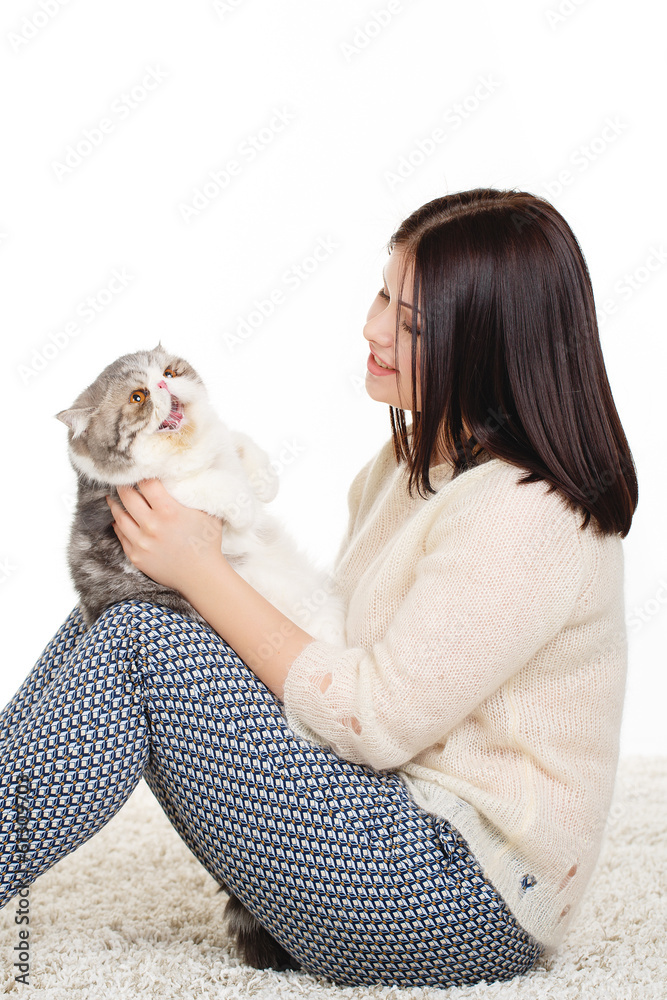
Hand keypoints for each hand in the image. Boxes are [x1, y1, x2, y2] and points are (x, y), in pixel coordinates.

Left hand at [106, 480, 224, 593]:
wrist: (201, 576)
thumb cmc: (207, 542)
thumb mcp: (207, 513)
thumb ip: (194, 494)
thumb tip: (186, 475)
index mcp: (169, 511)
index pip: (146, 483)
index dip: (142, 473)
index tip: (140, 470)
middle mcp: (152, 526)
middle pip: (127, 496)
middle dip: (123, 485)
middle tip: (121, 479)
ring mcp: (141, 542)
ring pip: (119, 516)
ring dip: (115, 504)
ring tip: (113, 497)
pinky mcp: (136, 556)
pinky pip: (120, 535)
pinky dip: (119, 524)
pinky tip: (120, 518)